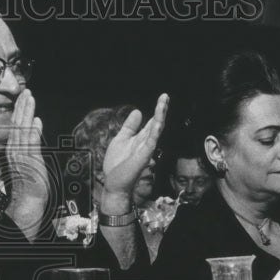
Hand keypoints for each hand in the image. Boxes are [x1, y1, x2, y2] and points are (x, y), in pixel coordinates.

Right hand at [5, 89, 47, 237]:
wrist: (27, 202)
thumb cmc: (30, 183)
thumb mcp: (31, 156)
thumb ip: (32, 139)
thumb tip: (36, 123)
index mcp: (14, 149)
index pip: (16, 125)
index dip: (20, 110)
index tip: (24, 97)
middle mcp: (15, 150)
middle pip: (17, 124)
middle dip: (22, 106)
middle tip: (26, 91)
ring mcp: (21, 156)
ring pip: (22, 130)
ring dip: (26, 113)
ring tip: (29, 98)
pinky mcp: (29, 163)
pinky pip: (29, 144)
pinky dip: (33, 131)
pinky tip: (36, 120)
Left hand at [100, 93, 168, 210]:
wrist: (114, 182)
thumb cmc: (117, 164)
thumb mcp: (121, 139)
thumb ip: (129, 127)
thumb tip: (138, 111)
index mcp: (141, 138)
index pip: (151, 122)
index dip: (157, 110)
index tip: (163, 98)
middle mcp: (146, 142)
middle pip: (156, 123)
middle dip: (161, 110)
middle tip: (166, 96)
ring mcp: (146, 149)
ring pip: (156, 129)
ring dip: (160, 116)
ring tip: (164, 102)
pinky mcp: (144, 156)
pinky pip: (152, 141)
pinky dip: (155, 131)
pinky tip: (158, 121)